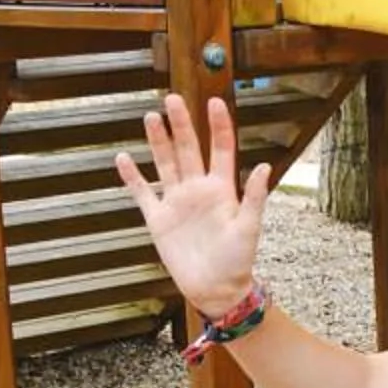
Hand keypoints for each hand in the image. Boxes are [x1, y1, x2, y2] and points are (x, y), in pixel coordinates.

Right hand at [114, 93, 269, 315]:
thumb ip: (255, 197)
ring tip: (151, 117)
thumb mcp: (250, 227)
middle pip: (188, 149)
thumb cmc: (238, 260)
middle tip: (172, 98)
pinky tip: (122, 158)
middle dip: (181, 124)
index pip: (221, 148)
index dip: (218, 126)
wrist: (216, 288)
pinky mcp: (158, 219)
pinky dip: (132, 178)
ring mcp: (176, 202)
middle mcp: (198, 189)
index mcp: (222, 188)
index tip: (215, 101)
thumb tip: (265, 166)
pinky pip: (142, 194)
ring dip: (158, 142)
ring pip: (165, 164)